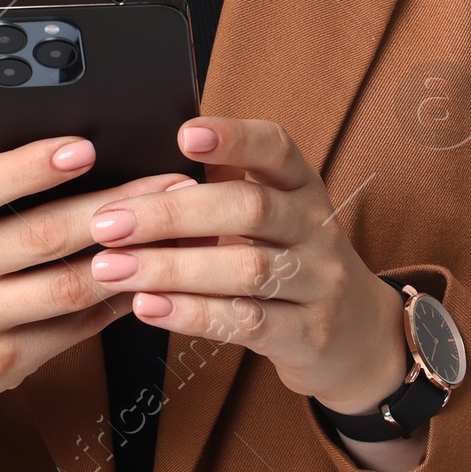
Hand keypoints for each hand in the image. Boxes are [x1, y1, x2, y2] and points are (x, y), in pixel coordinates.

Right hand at [0, 121, 196, 471]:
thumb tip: (21, 92)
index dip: (29, 166)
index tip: (85, 146)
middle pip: (39, 236)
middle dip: (113, 207)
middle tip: (169, 182)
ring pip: (65, 287)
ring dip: (128, 257)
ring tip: (173, 228)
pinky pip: (72, 329)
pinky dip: (116, 301)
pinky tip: (148, 275)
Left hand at [84, 116, 423, 467]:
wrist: (360, 337)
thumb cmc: (294, 262)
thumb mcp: (276, 216)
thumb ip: (225, 187)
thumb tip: (149, 159)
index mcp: (304, 187)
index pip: (277, 148)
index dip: (234, 138)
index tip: (183, 134)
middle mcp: (317, 228)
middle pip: (249, 209)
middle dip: (172, 214)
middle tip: (109, 222)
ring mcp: (318, 283)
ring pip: (245, 269)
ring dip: (170, 268)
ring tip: (112, 268)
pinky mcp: (308, 336)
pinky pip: (246, 321)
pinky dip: (191, 313)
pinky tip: (148, 306)